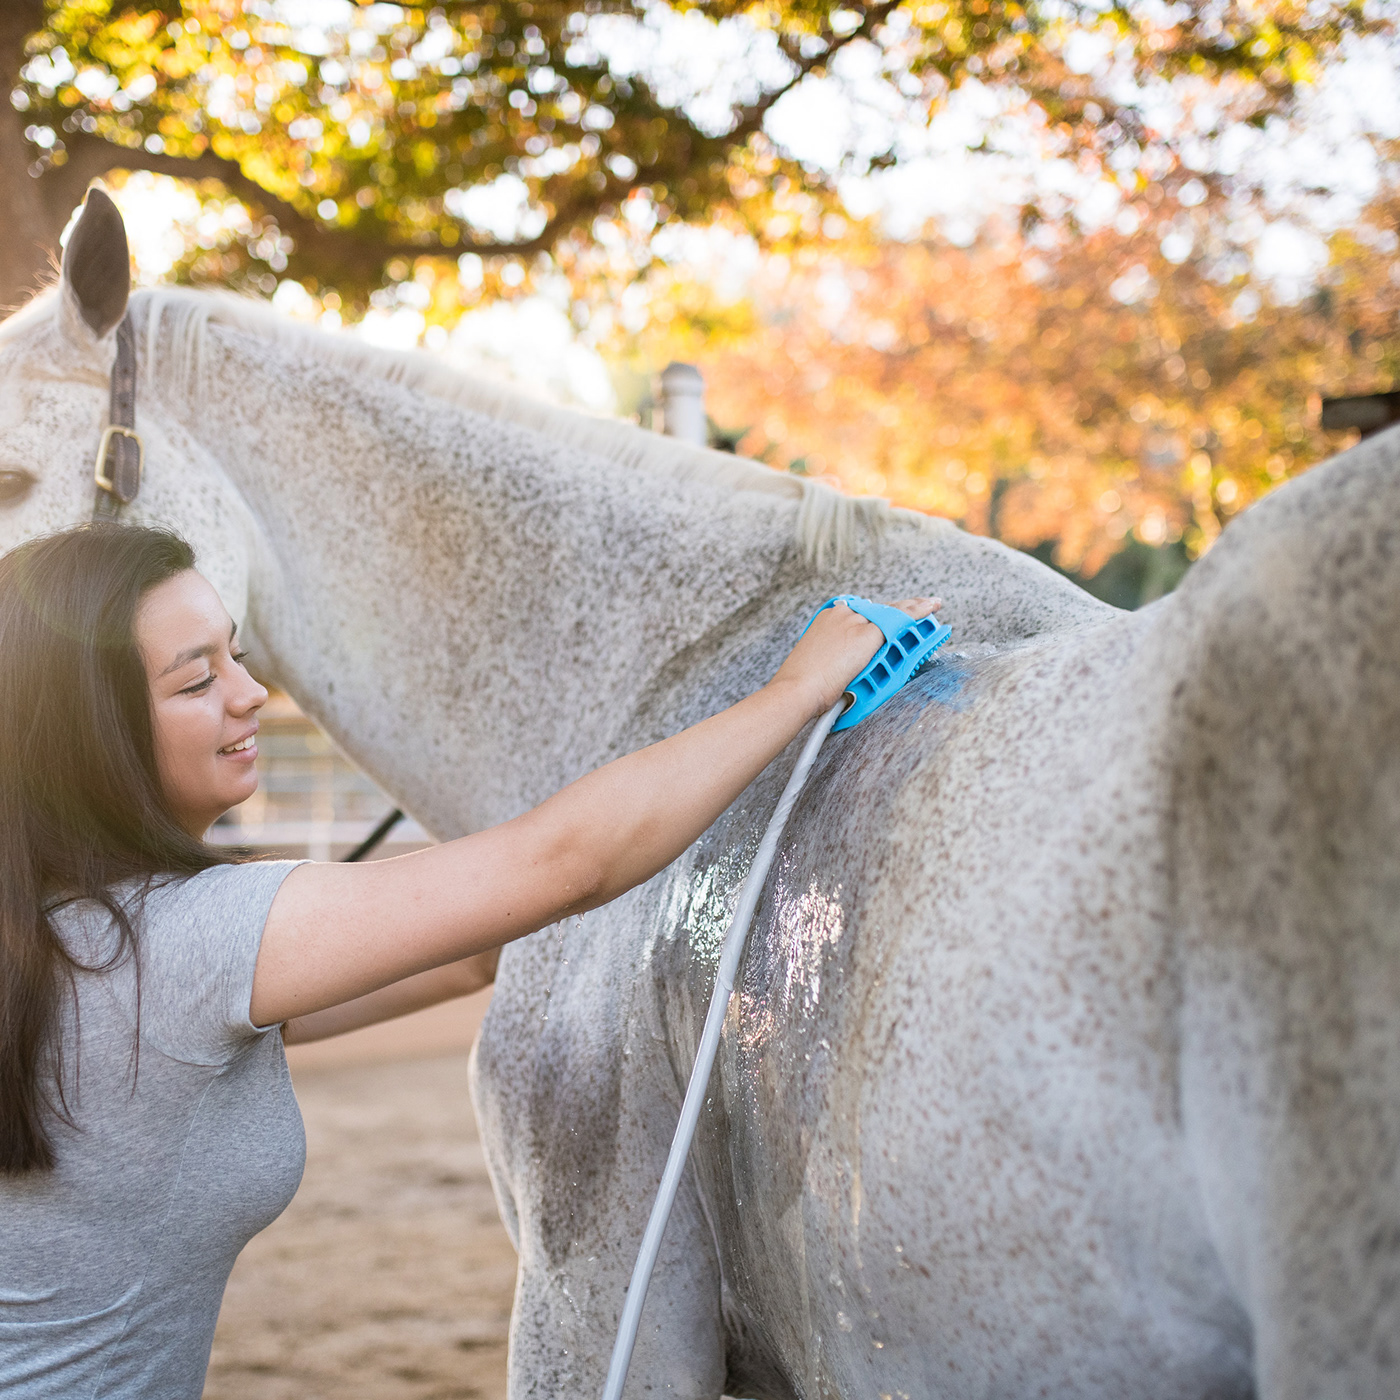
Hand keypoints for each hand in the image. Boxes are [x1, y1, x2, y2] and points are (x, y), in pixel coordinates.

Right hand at [771, 597, 942, 716]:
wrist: (797, 689)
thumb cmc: (802, 685)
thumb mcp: (817, 662)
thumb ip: (834, 657)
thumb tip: (847, 666)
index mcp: (829, 618)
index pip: (862, 611)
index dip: (880, 612)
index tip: (888, 613)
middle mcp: (842, 614)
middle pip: (880, 608)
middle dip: (901, 607)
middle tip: (919, 604)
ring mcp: (856, 622)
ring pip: (893, 611)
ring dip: (914, 608)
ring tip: (932, 605)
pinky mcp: (868, 634)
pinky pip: (900, 619)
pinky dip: (919, 613)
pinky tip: (931, 609)